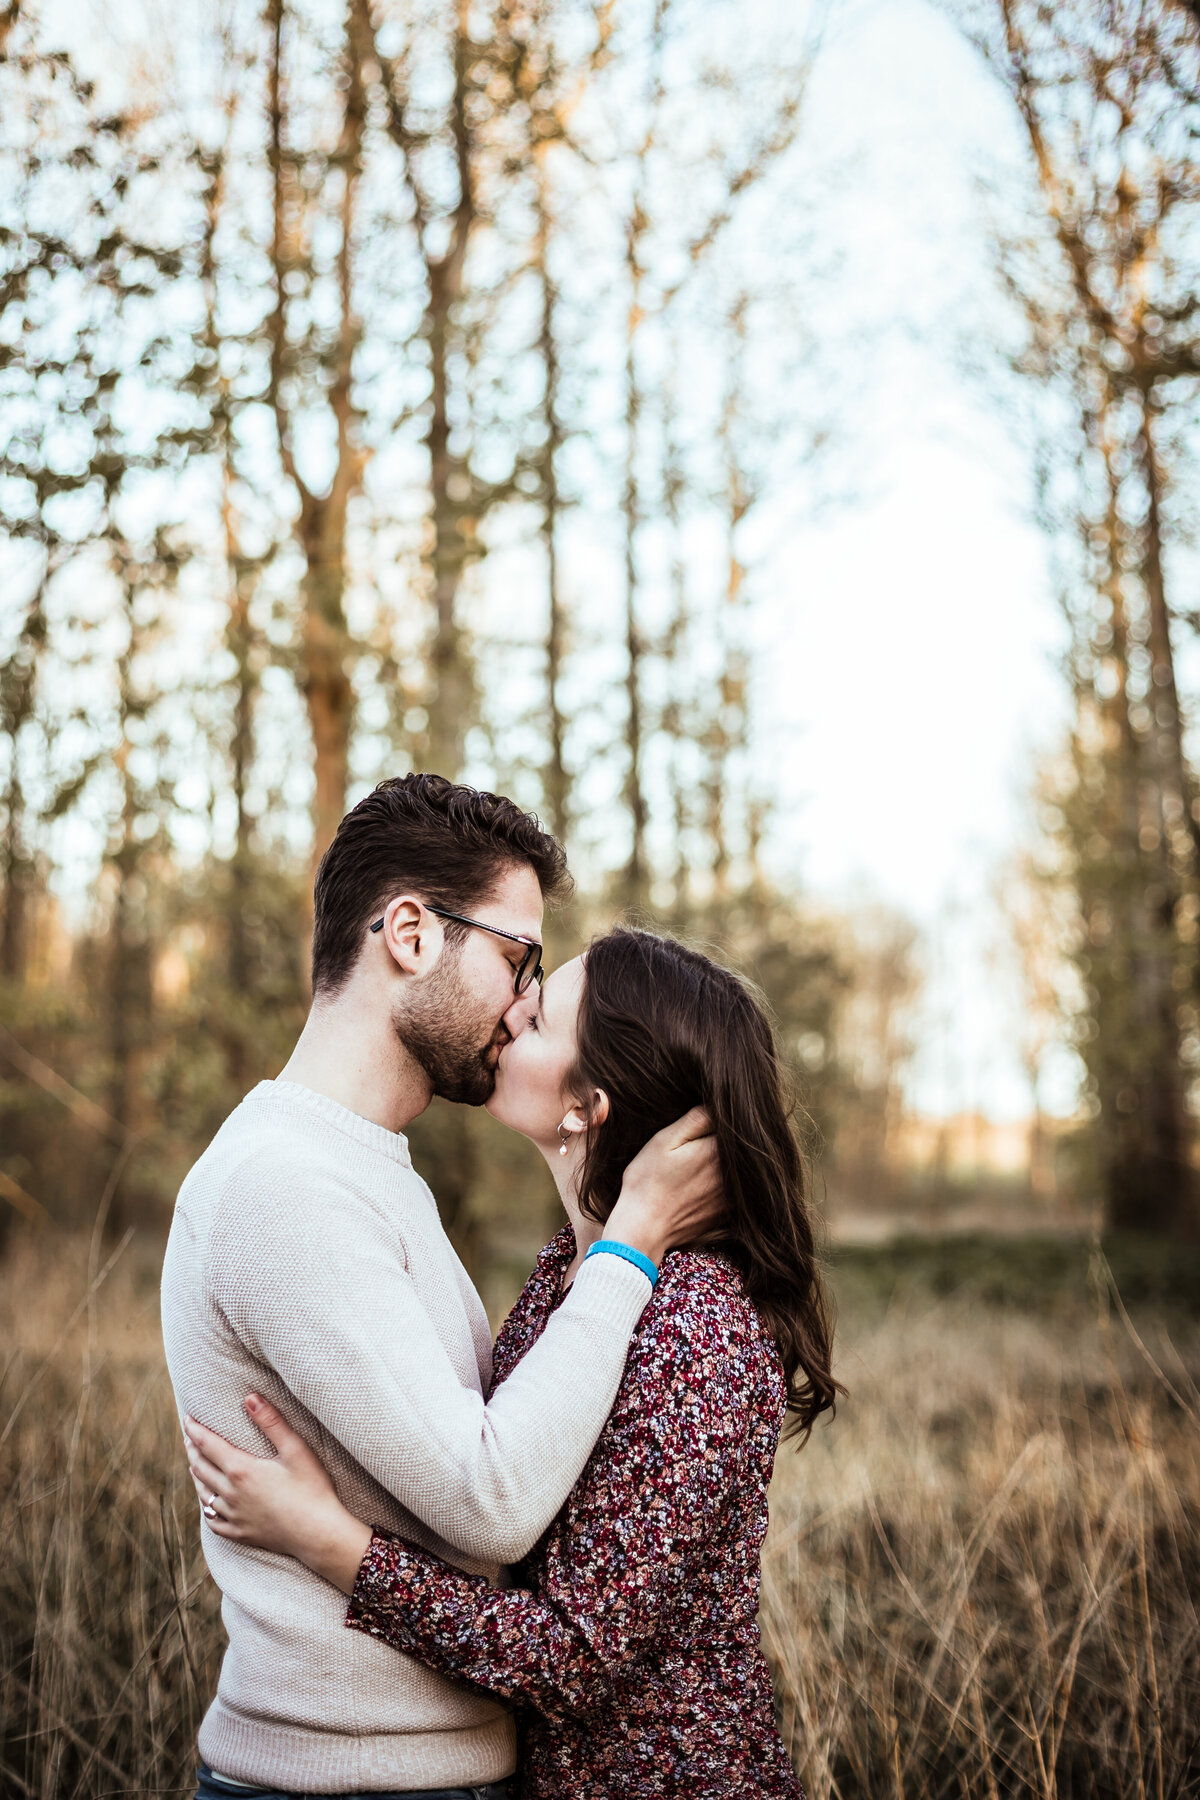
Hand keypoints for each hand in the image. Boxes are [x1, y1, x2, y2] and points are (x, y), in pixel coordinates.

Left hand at [184, 1396, 372, 1594]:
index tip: (187, 1418)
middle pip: (201, 1468)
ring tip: (195, 1466)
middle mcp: (231, 1493)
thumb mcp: (295, 1449)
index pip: (208, 1445)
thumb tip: (250, 1398)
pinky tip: (209, 1505)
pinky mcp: (241, 1533)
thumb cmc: (312, 1488)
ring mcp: (234, 1516)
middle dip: (193, 1450)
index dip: (195, 1430)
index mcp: (241, 1470)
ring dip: (197, 1477)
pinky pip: (214, 1521)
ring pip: (204, 1494)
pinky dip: (207, 1509)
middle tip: (188, 1437)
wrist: (318, 1533)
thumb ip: (271, 1422)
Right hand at [603, 1106, 722, 1267]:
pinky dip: (726, 1183)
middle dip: (725, 1139)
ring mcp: (732, 1195)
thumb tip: (718, 1105)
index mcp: (717, 1150)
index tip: (705, 1125)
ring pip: (738, 1168)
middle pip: (739, 1146)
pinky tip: (704, 1184)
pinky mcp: (727, 1212)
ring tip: (699, 1164)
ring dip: (728, 1161)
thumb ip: (695, 1120)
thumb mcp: (664, 1141)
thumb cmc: (647, 1181)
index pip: (731, 1125)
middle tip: (698, 1145)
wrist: (644, 1229)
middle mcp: (731, 1172)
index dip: (720, 1120)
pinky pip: (737, 1190)